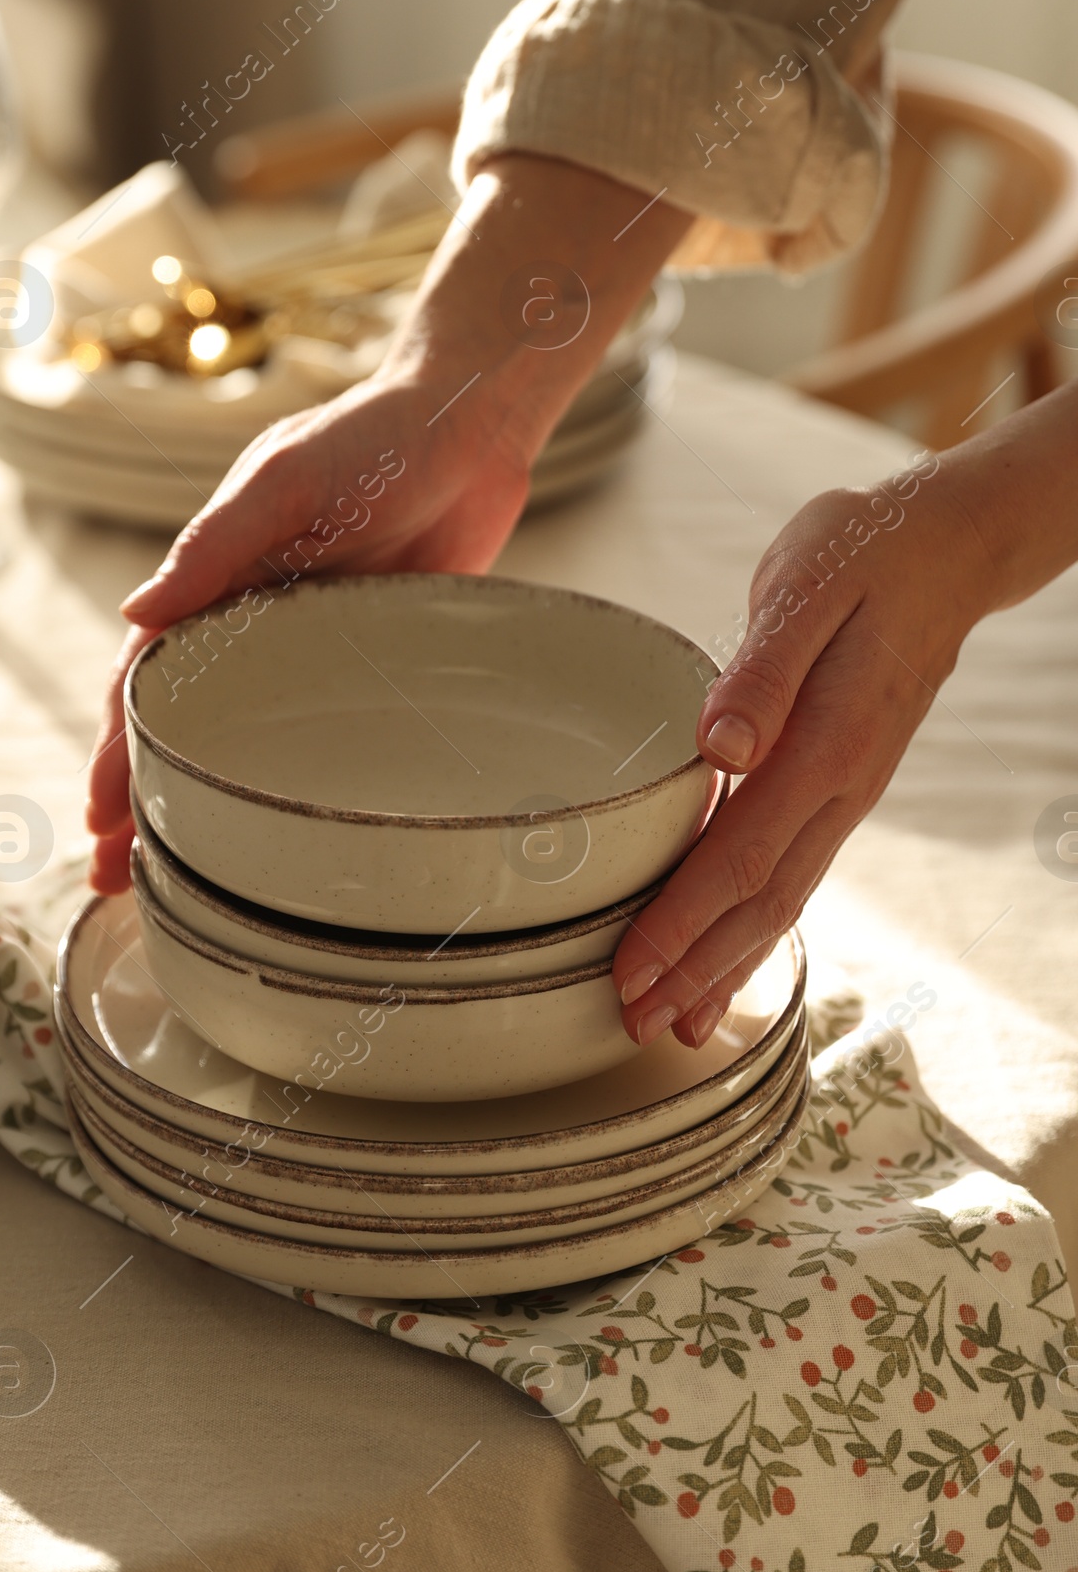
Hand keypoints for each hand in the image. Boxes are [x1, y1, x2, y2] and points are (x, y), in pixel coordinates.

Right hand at [85, 368, 540, 889]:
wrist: (471, 426)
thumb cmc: (371, 437)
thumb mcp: (286, 483)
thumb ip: (216, 546)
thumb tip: (134, 614)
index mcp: (213, 583)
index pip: (146, 685)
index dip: (119, 753)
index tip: (99, 820)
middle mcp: (249, 623)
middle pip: (181, 726)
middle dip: (143, 801)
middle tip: (116, 882)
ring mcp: (307, 647)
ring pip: (240, 740)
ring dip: (203, 803)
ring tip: (176, 881)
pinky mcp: (367, 659)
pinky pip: (318, 733)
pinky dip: (284, 782)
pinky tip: (278, 832)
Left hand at [610, 454, 1001, 1049]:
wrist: (945, 546)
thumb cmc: (862, 552)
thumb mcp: (805, 587)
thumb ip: (760, 671)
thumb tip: (720, 746)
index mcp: (828, 744)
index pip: (742, 858)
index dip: (682, 924)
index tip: (628, 972)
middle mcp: (843, 785)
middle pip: (762, 903)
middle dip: (696, 970)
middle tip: (630, 1026)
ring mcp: (847, 790)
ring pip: (783, 899)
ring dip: (727, 964)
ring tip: (676, 1022)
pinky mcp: (841, 781)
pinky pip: (795, 870)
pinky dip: (756, 924)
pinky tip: (727, 950)